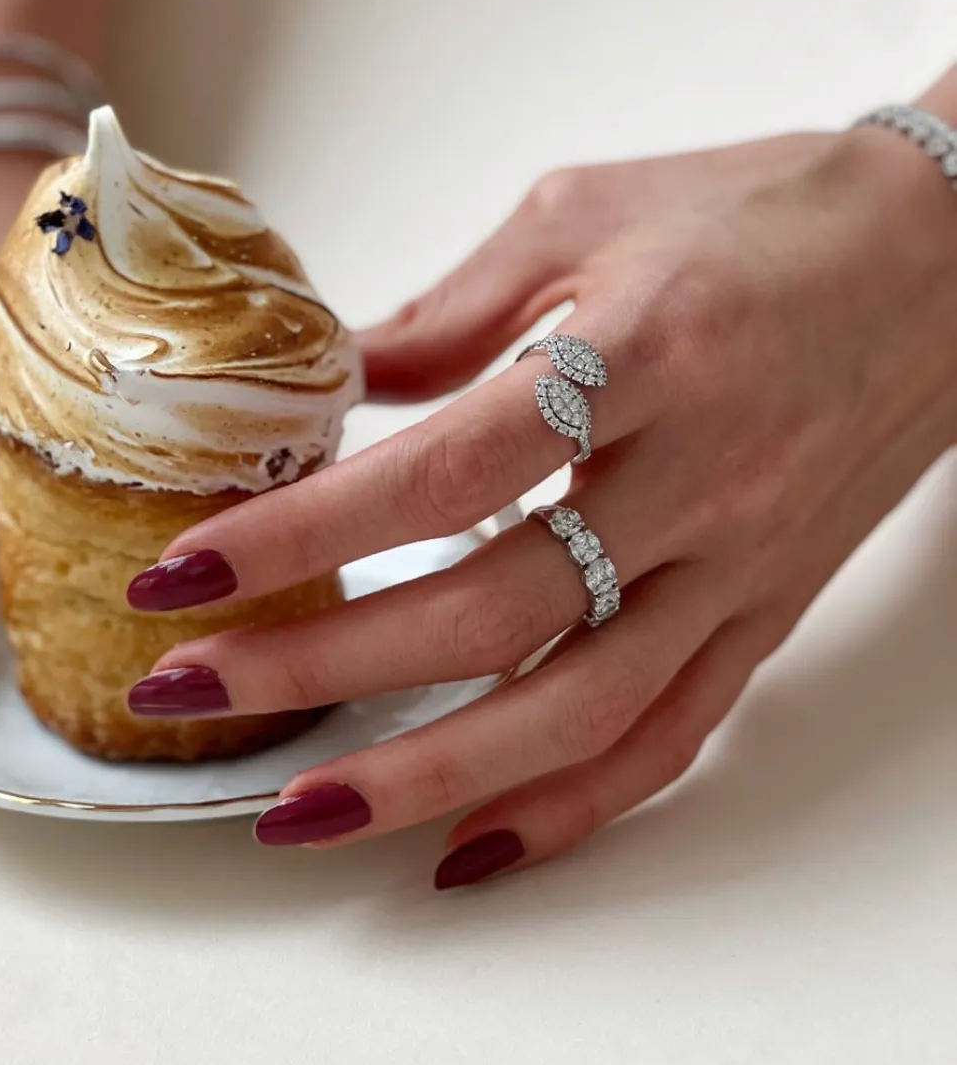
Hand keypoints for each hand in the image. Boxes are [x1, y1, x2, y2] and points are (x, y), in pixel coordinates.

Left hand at [125, 116, 956, 883]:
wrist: (950, 255)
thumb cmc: (764, 214)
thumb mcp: (582, 214)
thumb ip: (447, 315)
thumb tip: (323, 389)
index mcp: (641, 356)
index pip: (443, 474)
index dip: (305, 534)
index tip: (184, 570)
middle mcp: (695, 483)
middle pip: (487, 612)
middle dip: (320, 665)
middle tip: (186, 691)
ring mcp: (737, 569)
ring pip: (573, 714)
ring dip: (424, 778)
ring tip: (297, 812)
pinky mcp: (765, 619)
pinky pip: (665, 740)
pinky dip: (568, 810)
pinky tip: (467, 850)